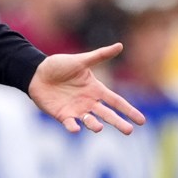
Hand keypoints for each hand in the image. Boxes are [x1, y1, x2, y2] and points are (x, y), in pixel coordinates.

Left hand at [27, 43, 145, 134]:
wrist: (36, 73)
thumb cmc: (59, 65)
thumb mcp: (80, 60)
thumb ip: (99, 55)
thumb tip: (120, 45)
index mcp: (96, 90)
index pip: (116, 101)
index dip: (128, 110)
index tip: (141, 121)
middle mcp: (89, 102)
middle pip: (107, 114)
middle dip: (118, 123)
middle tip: (129, 131)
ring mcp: (76, 110)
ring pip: (90, 121)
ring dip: (95, 125)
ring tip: (99, 127)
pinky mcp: (63, 115)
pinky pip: (70, 123)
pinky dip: (73, 127)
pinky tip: (75, 128)